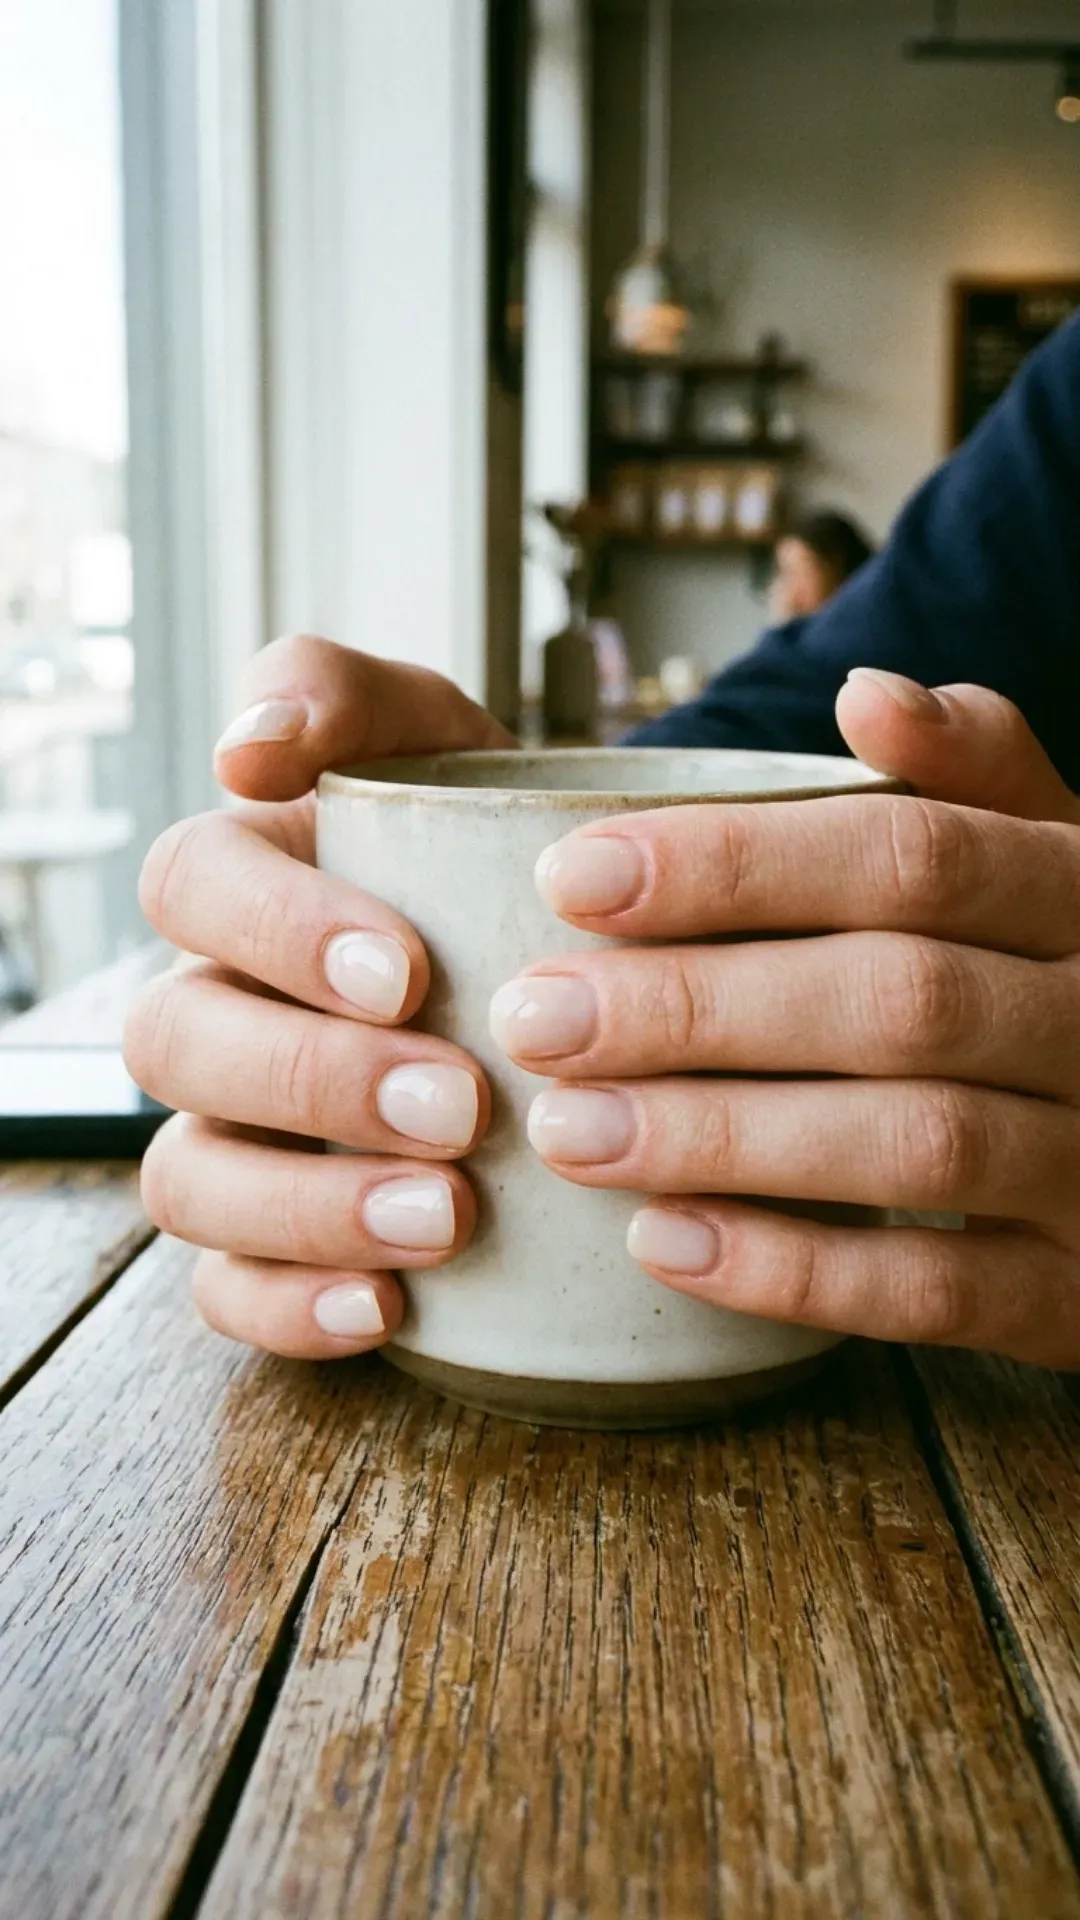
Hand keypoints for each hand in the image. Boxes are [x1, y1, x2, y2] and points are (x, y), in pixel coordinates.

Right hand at [124, 635, 511, 1357]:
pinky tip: (390, 1307)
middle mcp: (219, 1007)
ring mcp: (236, 1129)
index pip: (190, 887)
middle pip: (174, 1043)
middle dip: (307, 1077)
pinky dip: (291, 1308)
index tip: (410, 972)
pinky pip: (225, 1289)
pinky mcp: (273, 1236)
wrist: (584, 949)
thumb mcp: (444, 737)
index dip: (275, 931)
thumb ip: (347, 697)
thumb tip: (246, 747)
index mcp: (244, 884)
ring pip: (186, 1179)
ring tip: (443, 1216)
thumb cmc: (500, 834)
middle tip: (458, 1103)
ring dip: (302, 1206)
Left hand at [491, 670, 1079, 1367]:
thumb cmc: (1071, 981)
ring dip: (724, 1137)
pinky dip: (795, 1272)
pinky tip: (662, 1242)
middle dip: (698, 1007)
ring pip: (915, 1145)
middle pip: (897, 1000)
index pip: (911, 856)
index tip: (572, 877)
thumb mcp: (1053, 859)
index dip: (737, 865)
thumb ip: (973, 774)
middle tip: (536, 1017)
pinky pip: (940, 1294)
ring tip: (567, 1130)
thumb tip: (867, 691)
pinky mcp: (1079, 1294)